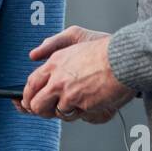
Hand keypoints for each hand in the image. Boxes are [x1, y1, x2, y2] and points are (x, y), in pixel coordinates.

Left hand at [18, 25, 132, 121]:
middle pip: (35, 103)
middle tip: (46, 110)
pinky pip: (70, 115)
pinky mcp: (79, 102)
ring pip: (51, 111)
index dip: (27, 95)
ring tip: (70, 106)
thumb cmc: (105, 50)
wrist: (124, 61)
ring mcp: (67, 91)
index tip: (28, 101)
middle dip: (38, 109)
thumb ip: (52, 44)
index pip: (31, 83)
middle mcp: (57, 77)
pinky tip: (83, 105)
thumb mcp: (75, 36)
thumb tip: (33, 55)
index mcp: (54, 62)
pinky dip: (76, 113)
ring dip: (59, 112)